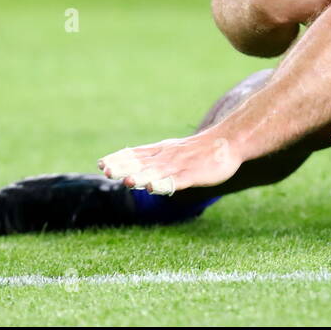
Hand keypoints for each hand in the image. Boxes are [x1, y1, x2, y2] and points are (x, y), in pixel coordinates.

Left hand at [98, 132, 240, 194]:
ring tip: (126, 181)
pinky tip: (152, 188)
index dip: (119, 159)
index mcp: (162, 151)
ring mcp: (180, 166)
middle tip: (107, 170)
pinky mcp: (193, 175)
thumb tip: (133, 166)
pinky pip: (176, 181)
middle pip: (142, 163)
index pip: (136, 154)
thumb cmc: (199, 148)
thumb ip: (154, 156)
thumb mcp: (173, 148)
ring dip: (141, 176)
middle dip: (125, 167)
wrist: (228, 141)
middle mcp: (167, 157)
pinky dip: (163, 184)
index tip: (102, 163)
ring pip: (156, 172)